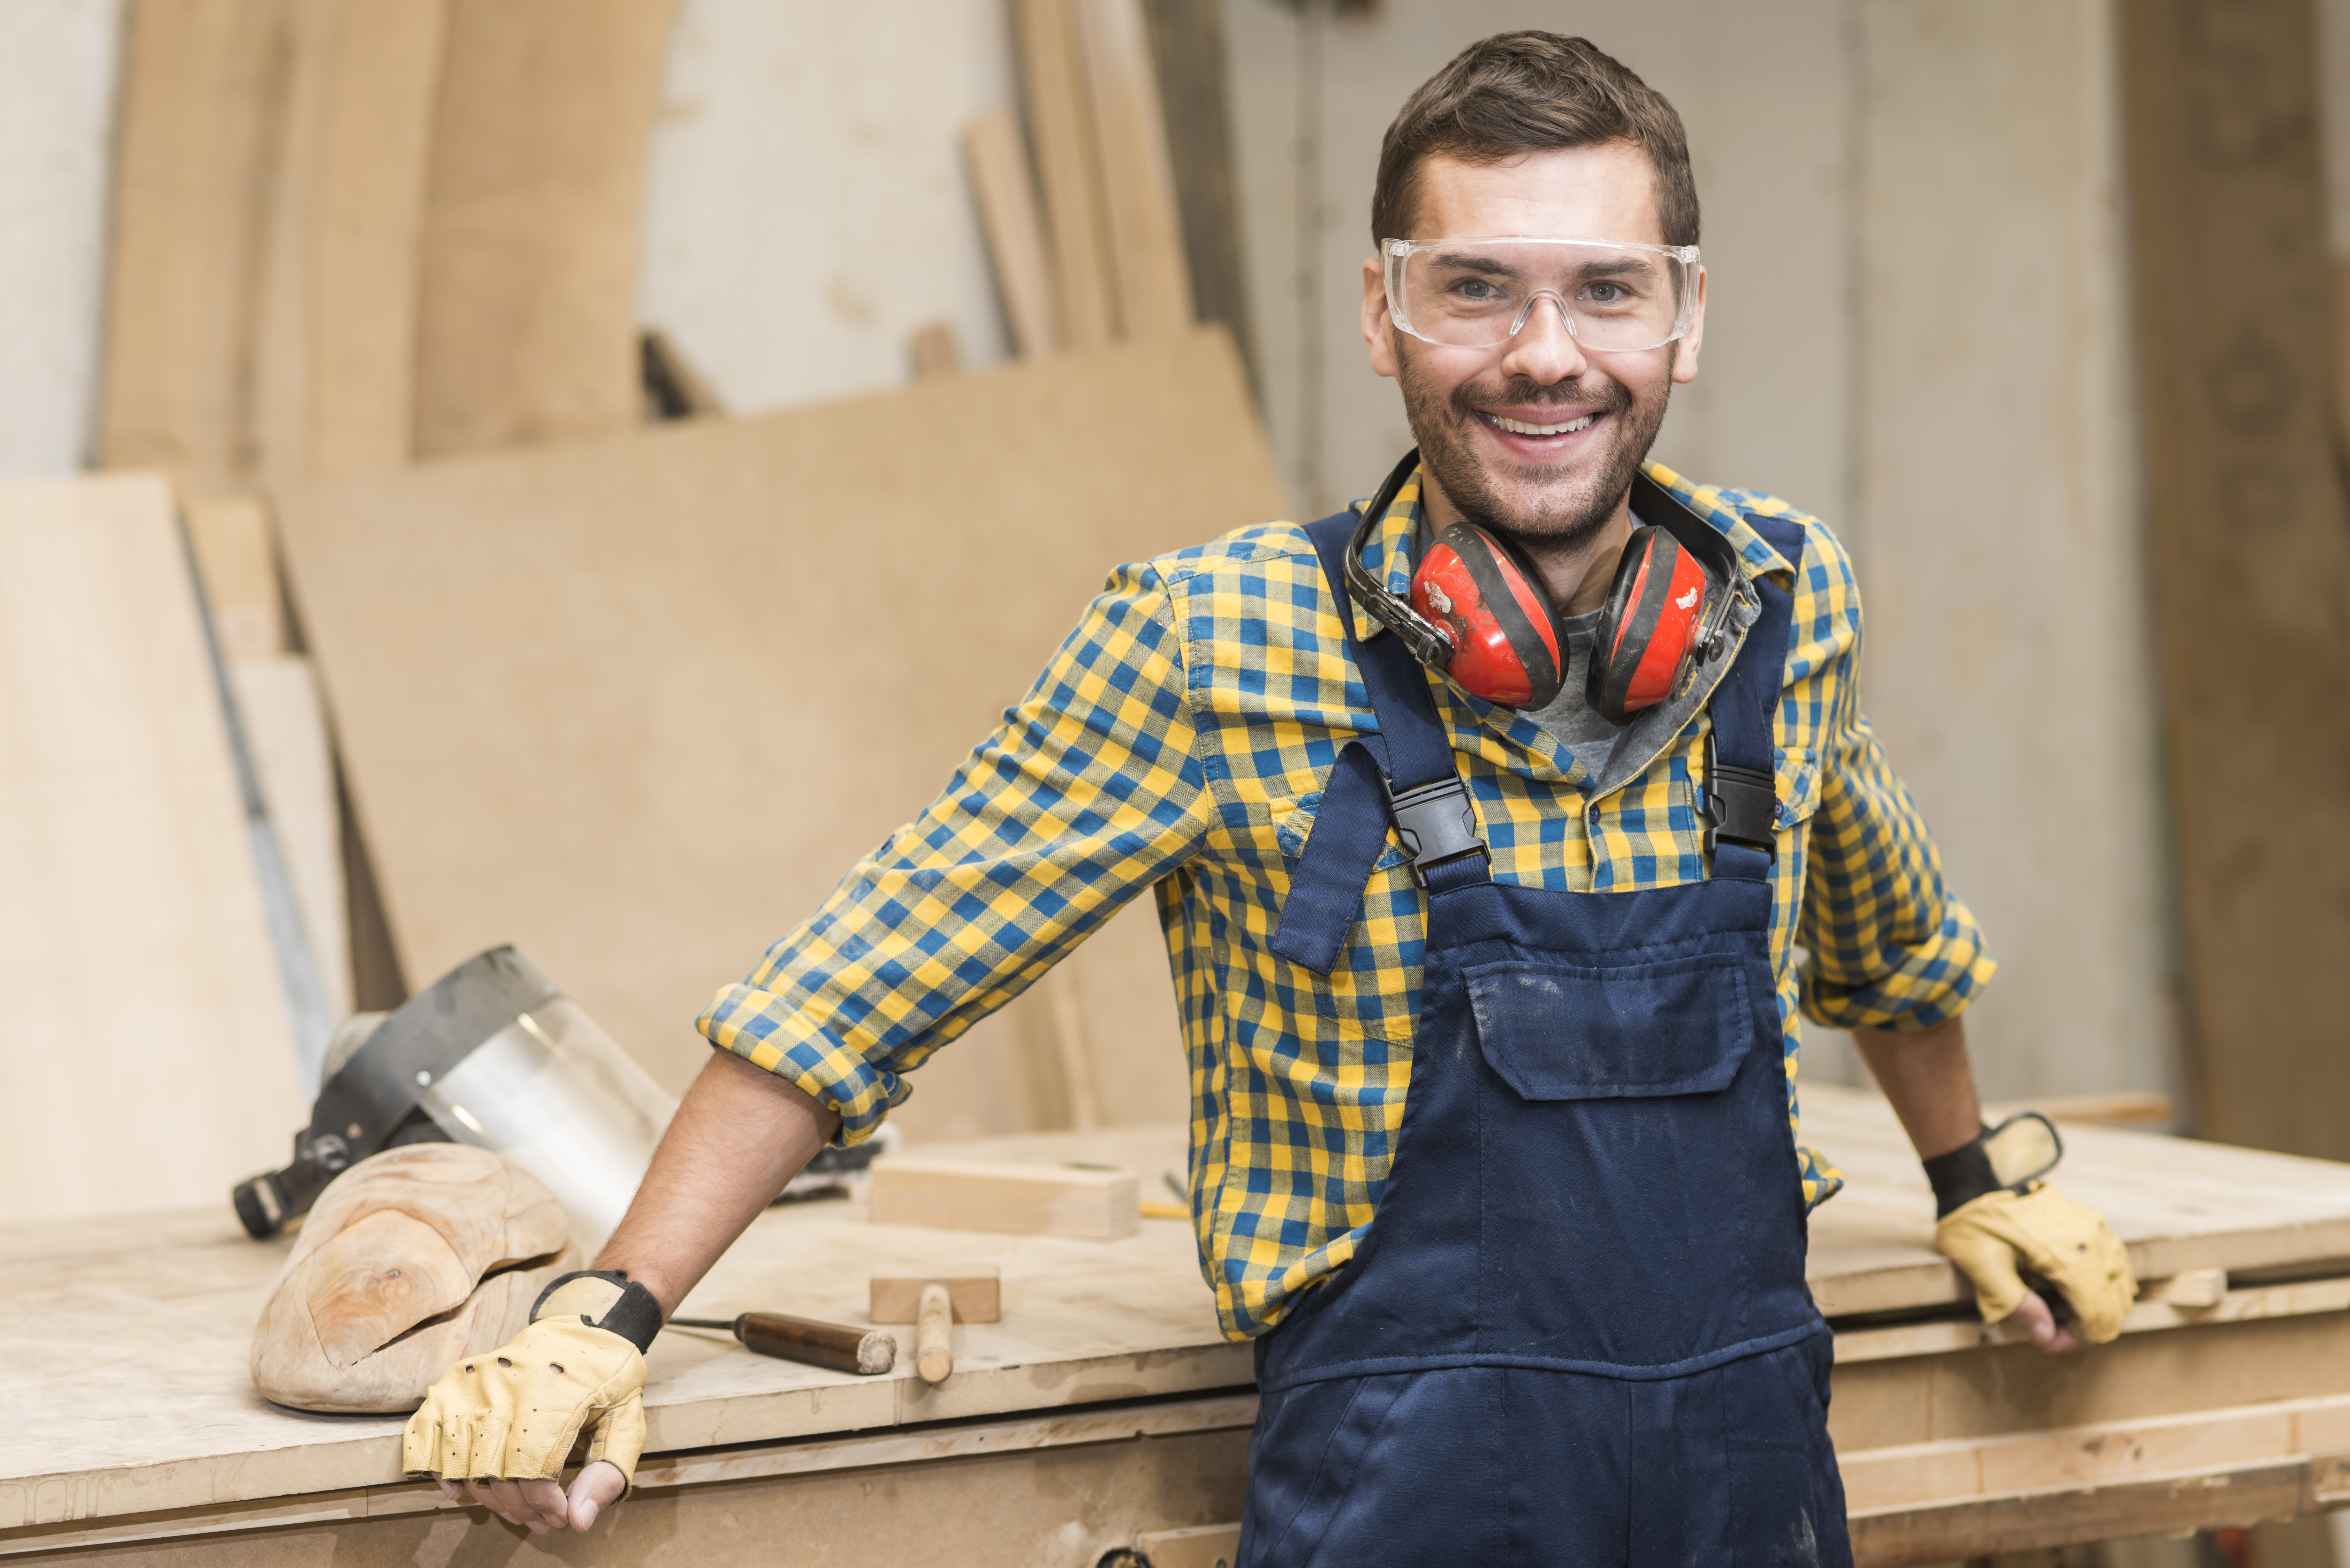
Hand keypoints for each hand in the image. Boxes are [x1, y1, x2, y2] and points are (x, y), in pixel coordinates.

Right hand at [402, 1311, 647, 1524]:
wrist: (588, 1321)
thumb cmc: (610, 1377)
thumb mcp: (628, 1420)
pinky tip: (458, 1492)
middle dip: (519, 1509)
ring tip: (515, 1510)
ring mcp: (478, 1384)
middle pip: (496, 1475)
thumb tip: (579, 1521)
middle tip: (541, 1520)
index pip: (533, 1475)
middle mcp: (509, 1391)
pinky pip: (429, 1432)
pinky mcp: (460, 1380)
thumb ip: (608, 1471)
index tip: (560, 1516)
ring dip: (486, 1499)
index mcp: (554, 1401)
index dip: (543, 1506)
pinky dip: (437, 1467)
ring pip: (463, 1462)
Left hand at [1935, 1181, 2135, 1345]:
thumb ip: (2016, 1305)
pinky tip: (2063, 1289)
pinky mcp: (2093, 1223)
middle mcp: (2093, 1240)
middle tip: (2045, 1328)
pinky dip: (2096, 1286)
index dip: (2074, 1339)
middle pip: (2113, 1305)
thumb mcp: (1982, 1267)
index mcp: (2068, 1253)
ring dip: (2091, 1307)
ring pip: (2118, 1287)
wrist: (1973, 1183)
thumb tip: (2046, 1337)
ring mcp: (2097, 1229)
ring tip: (2052, 1308)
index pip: (2097, 1315)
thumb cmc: (1974, 1225)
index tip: (2043, 1341)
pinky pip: (2112, 1266)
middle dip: (2083, 1327)